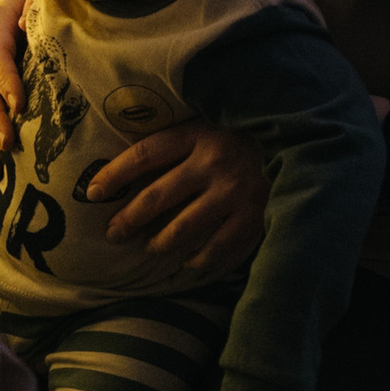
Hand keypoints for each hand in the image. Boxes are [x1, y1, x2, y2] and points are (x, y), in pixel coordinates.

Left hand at [91, 120, 267, 272]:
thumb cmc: (240, 138)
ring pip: (184, 228)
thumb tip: (126, 172)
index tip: (92, 192)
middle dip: (129, 219)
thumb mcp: (207, 128)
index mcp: (198, 135)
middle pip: (158, 195)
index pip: (145, 154)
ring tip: (151, 248)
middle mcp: (214, 163)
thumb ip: (175, 146)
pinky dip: (200, 259)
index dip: (114, 174)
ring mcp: (236, 192)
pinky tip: (191, 262)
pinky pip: (219, 248)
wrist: (298, 143)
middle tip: (114, 234)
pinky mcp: (255, 216)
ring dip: (160, 243)